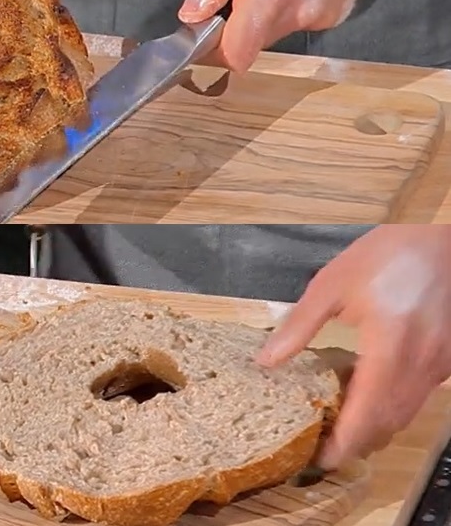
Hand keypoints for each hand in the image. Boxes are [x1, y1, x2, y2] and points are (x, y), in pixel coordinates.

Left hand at [178, 0, 380, 71]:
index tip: (205, 39)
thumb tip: (193, 15)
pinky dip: (298, 1)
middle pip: (257, 41)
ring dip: (272, 10)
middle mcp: (303, 11)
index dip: (216, 53)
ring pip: (282, 28)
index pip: (237, 56)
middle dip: (243, 22)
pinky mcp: (344, 7)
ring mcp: (328, 12)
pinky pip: (308, 16)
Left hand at [257, 225, 450, 468]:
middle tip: (321, 448)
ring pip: (407, 414)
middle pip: (389, 423)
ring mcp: (440, 366)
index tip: (320, 460)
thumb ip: (300, 325)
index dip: (344, 442)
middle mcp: (420, 365)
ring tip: (338, 428)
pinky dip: (392, 408)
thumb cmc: (390, 255)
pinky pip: (418, 397)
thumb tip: (267, 361)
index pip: (367, 413)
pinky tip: (368, 397)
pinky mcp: (447, 361)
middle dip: (356, 442)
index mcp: (389, 347)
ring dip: (375, 428)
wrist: (449, 241)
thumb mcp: (334, 282)